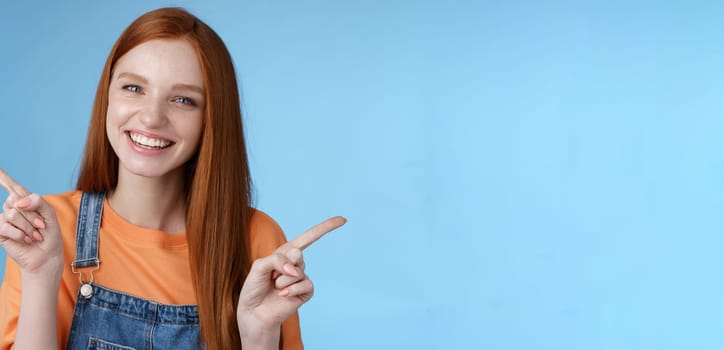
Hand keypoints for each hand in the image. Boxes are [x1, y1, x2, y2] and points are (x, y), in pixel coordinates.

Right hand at [0, 169, 62, 277]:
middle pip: (18, 201)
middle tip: (41, 227)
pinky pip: (6, 226)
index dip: (3, 177)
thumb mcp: (49, 214)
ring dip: (28, 227)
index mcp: (26, 200)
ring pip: (13, 213)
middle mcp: (14, 207)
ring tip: (36, 236)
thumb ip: (38, 201)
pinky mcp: (1, 231)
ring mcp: (6, 218)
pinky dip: (20, 234)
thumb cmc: (49, 234)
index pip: (13, 185)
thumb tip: (18, 202)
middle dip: (33, 216)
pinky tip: (27, 240)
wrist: (47, 254)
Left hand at [237, 216, 345, 338]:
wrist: (254, 312)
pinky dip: (291, 290)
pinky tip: (282, 295)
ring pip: (297, 272)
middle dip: (281, 265)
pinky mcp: (306, 292)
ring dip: (281, 281)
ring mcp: (302, 277)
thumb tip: (297, 269)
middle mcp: (296, 263)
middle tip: (271, 276)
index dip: (326, 227)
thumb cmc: (254, 287)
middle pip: (297, 254)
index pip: (309, 237)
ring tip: (274, 287)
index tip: (343, 219)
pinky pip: (305, 285)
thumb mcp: (259, 265)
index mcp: (286, 252)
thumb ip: (277, 260)